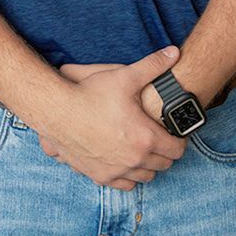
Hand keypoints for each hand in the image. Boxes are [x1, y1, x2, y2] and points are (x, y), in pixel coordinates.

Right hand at [36, 46, 185, 190]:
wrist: (57, 111)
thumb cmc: (90, 93)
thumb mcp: (124, 76)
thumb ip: (153, 65)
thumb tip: (175, 51)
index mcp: (146, 137)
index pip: (178, 149)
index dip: (179, 139)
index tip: (173, 131)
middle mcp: (135, 159)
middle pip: (164, 164)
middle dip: (164, 151)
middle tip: (158, 136)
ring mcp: (118, 170)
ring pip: (147, 176)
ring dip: (148, 164)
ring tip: (142, 148)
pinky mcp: (101, 176)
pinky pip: (126, 184)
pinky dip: (129, 175)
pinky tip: (125, 160)